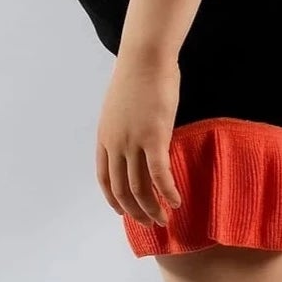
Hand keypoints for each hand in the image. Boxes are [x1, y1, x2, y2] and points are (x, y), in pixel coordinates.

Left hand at [96, 52, 183, 227]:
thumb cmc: (137, 76)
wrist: (145, 58)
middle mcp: (115, 144)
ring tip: (165, 219)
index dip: (114, 200)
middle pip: (121, 189)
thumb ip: (122, 128)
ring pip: (140, 187)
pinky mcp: (154, 137)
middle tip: (150, 223)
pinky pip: (159, 174)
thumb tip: (133, 140)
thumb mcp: (119, 107)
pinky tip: (177, 201)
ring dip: (152, 208)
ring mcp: (133, 142)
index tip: (124, 213)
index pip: (104, 179)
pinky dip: (168, 191)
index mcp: (104, 137)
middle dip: (135, 211)